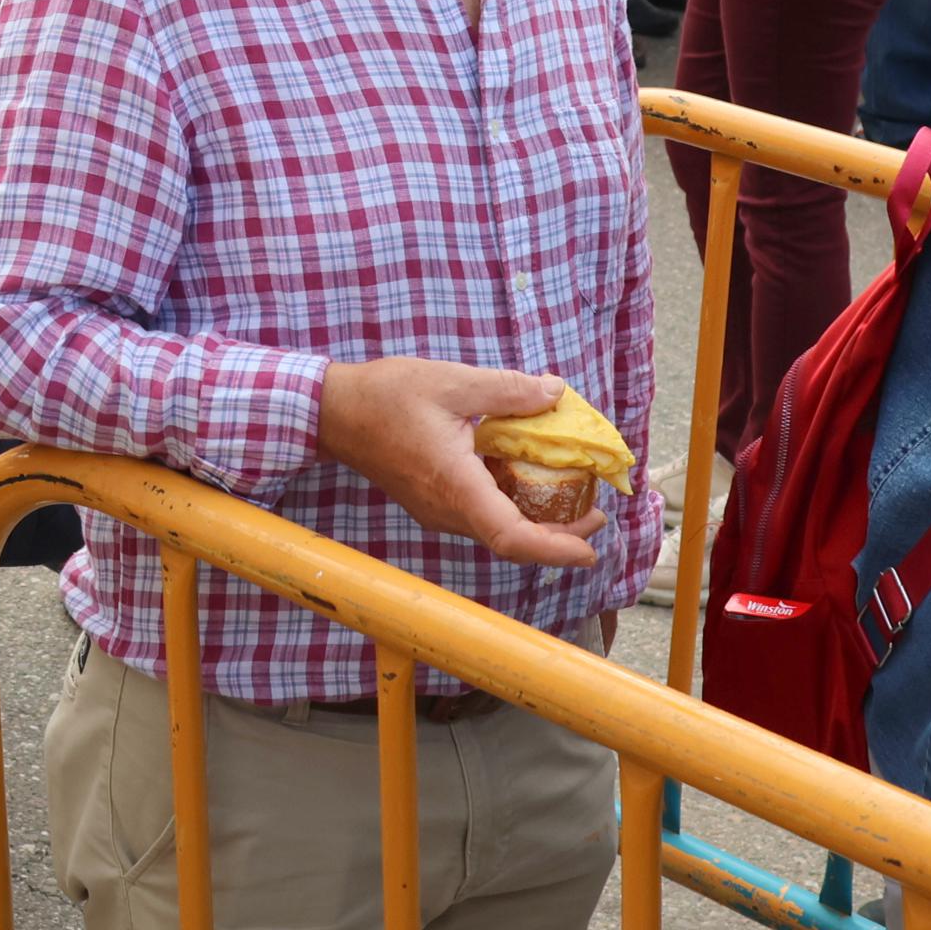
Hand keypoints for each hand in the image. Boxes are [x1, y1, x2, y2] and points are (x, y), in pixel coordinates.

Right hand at [314, 360, 601, 567]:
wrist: (334, 412)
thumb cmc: (386, 395)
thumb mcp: (454, 381)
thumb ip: (509, 390)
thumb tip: (556, 392)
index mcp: (455, 485)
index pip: (511, 536)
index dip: (555, 548)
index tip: (590, 549)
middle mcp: (447, 510)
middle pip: (512, 540)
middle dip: (560, 535)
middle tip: (596, 513)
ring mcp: (438, 512)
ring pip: (497, 530)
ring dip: (538, 521)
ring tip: (572, 495)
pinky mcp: (433, 504)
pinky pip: (481, 515)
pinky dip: (512, 505)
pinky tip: (526, 477)